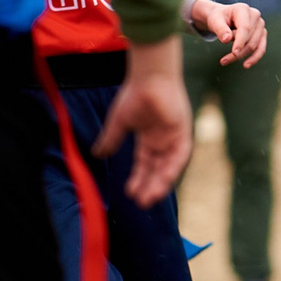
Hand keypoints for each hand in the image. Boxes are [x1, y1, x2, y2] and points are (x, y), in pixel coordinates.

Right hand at [96, 36, 189, 204]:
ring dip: (160, 182)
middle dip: (149, 186)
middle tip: (141, 204)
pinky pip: (180, 156)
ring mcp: (173, 137)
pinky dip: (172, 168)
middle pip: (156, 169)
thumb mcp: (119, 122)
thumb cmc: (134, 95)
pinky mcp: (183, 132)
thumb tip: (96, 154)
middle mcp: (162, 140)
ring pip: (168, 166)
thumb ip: (110, 139)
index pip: (144, 165)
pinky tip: (163, 181)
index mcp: (148, 138)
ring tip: (150, 198)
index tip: (130, 194)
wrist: (150, 77)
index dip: (138, 179)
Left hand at [187, 0, 267, 67]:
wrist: (222, 17)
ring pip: (254, 46)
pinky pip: (261, 49)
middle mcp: (255, 15)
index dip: (240, 41)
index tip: (234, 53)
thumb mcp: (214, 21)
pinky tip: (246, 65)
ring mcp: (260, 25)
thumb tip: (227, 39)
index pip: (245, 28)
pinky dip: (254, 58)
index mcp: (243, 9)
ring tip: (225, 61)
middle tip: (223, 61)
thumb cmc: (218, 18)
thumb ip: (220, 29)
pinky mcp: (262, 34)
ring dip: (241, 56)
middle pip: (249, 39)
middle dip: (237, 52)